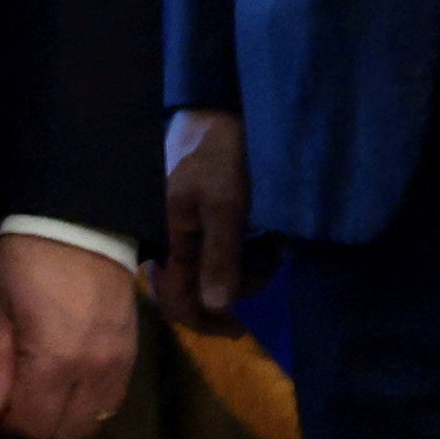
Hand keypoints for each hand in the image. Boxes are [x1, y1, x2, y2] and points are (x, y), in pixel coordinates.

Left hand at [0, 231, 145, 438]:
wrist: (84, 222)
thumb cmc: (28, 259)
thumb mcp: (0, 307)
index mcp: (53, 359)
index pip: (34, 425)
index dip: (11, 429)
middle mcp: (92, 371)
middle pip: (66, 434)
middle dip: (37, 430)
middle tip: (17, 407)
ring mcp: (118, 365)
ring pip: (93, 424)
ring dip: (65, 421)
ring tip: (43, 396)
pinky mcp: (133, 355)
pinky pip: (112, 402)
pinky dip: (89, 405)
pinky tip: (69, 385)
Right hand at [157, 109, 253, 326]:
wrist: (216, 110)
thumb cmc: (219, 154)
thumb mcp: (226, 205)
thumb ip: (221, 258)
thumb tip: (216, 306)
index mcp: (166, 238)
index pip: (176, 300)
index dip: (206, 322)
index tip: (240, 328)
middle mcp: (168, 239)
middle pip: (198, 288)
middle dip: (238, 285)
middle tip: (272, 261)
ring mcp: (181, 228)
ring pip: (212, 271)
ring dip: (246, 266)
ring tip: (273, 243)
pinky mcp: (194, 217)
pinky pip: (216, 250)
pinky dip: (242, 250)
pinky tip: (262, 236)